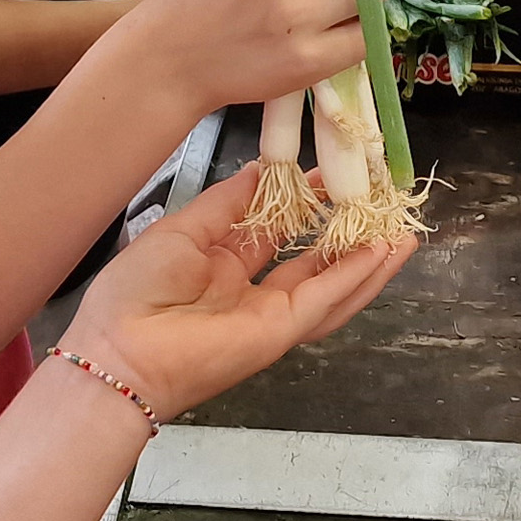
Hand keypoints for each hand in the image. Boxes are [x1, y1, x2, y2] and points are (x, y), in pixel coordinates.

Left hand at [56, 172, 416, 418]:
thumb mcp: (183, 230)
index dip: (308, 202)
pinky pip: (326, 300)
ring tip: (401, 232)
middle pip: (314, 259)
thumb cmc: (136, 290)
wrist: (119, 351)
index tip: (334, 172)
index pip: (279, 230)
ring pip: (333, 285)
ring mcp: (271, 315)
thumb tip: (263, 168)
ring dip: (368, 261)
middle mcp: (253, 291)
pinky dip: (356, 277)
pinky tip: (382, 253)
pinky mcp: (281, 332)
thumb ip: (229, 202)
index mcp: (223, 265)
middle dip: (349, 232)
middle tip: (380, 201)